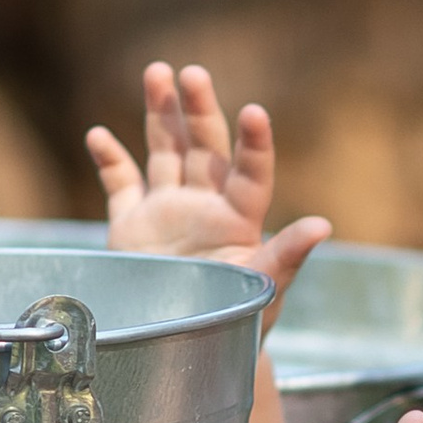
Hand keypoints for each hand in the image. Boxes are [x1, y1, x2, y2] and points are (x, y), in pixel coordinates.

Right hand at [87, 61, 329, 302]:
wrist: (196, 350)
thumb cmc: (243, 322)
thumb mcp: (266, 290)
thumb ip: (287, 256)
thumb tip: (323, 226)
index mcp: (241, 218)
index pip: (251, 172)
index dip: (254, 144)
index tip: (254, 113)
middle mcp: (205, 205)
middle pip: (204, 147)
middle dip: (199, 110)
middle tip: (193, 73)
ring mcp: (168, 211)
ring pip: (165, 151)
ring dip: (160, 113)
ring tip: (157, 72)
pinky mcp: (132, 227)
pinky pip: (121, 184)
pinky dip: (110, 159)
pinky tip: (99, 135)